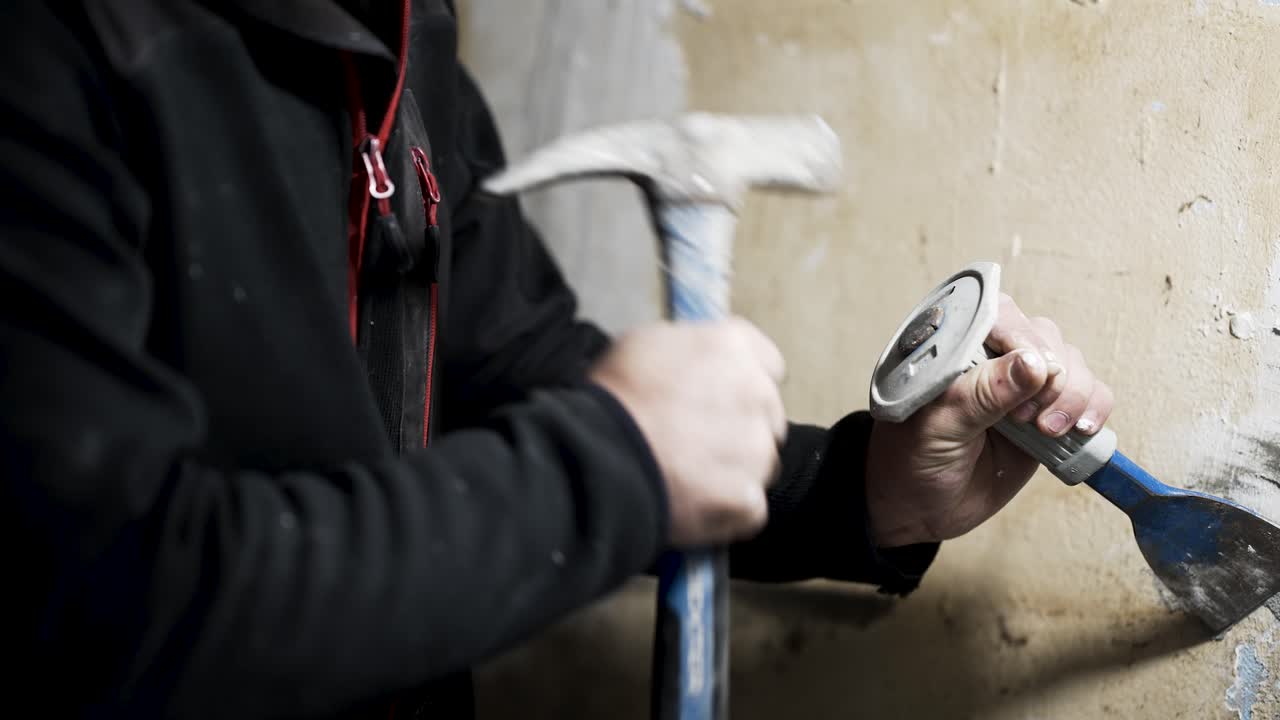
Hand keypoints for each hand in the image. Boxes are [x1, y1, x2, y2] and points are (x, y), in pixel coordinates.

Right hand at [590, 317, 786, 547]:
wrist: (597, 454)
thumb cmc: (615, 394)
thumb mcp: (648, 341)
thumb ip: (694, 347)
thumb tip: (704, 363)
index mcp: (735, 347)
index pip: (769, 365)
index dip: (743, 385)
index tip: (719, 399)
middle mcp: (758, 394)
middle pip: (767, 417)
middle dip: (742, 428)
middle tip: (697, 439)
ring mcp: (756, 450)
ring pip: (762, 463)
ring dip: (736, 469)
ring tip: (691, 474)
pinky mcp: (747, 498)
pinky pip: (749, 506)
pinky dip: (727, 509)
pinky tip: (694, 501)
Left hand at [865, 294, 1113, 546]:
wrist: (920, 510)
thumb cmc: (910, 459)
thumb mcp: (937, 427)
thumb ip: (981, 394)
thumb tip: (1034, 362)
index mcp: (955, 347)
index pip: (999, 314)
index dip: (1022, 337)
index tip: (1031, 373)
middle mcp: (992, 358)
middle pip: (1044, 337)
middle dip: (1051, 374)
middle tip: (1029, 417)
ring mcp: (1023, 387)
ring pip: (1071, 363)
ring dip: (1073, 393)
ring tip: (1047, 430)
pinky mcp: (1048, 414)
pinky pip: (1090, 395)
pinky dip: (1095, 407)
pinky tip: (1080, 430)